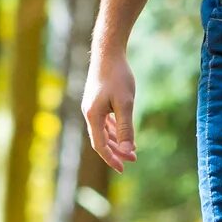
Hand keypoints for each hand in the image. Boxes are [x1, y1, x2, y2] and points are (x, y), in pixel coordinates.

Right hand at [84, 45, 137, 168]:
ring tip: (131, 150)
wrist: (107, 53)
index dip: (112, 159)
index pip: (100, 145)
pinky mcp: (96, 100)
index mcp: (93, 116)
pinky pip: (104, 122)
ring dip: (116, 141)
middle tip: (133, 160)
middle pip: (101, 140)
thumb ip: (126, 128)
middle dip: (116, 151)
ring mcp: (91, 107)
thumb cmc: (118, 76)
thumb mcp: (126, 104)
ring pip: (103, 131)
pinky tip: (122, 132)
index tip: (123, 169)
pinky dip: (113, 130)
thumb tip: (128, 151)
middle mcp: (89, 113)